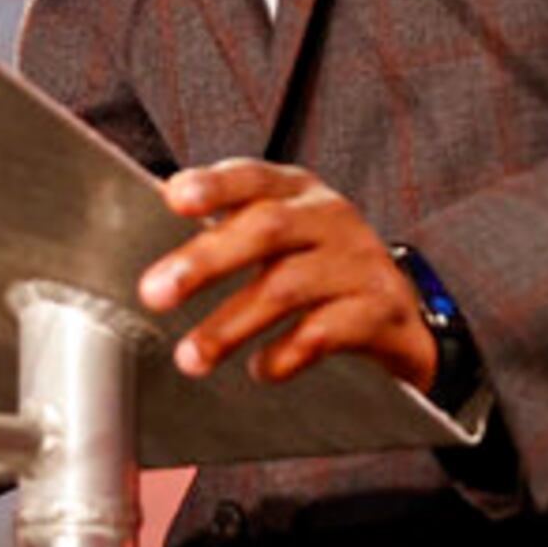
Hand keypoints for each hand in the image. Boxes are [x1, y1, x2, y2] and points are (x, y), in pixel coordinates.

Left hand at [141, 159, 438, 392]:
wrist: (398, 312)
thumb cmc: (318, 266)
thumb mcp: (281, 234)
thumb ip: (225, 229)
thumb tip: (149, 232)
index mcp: (298, 191)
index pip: (253, 177)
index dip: (214, 186)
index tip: (174, 198)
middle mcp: (330, 218)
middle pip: (267, 229)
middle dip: (205, 261)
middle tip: (155, 293)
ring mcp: (358, 263)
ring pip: (289, 287)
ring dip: (231, 324)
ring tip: (191, 357)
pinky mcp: (378, 311)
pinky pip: (326, 332)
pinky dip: (287, 353)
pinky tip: (259, 369)